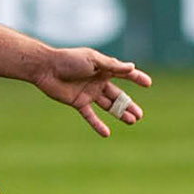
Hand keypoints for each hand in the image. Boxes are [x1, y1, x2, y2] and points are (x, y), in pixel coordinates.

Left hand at [32, 46, 150, 136]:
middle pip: (117, 95)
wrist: (46, 68)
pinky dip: (98, 124)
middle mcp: (98, 81)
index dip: (136, 78)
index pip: (124, 73)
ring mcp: (89, 93)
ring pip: (108, 105)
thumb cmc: (69, 60)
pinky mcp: (78, 102)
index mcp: (103, 68)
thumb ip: (112, 66)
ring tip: (131, 121)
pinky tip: (107, 134)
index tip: (148, 83)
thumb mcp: (92, 61)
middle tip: (139, 115)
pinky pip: (90, 115)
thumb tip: (131, 67)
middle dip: (129, 104)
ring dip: (119, 113)